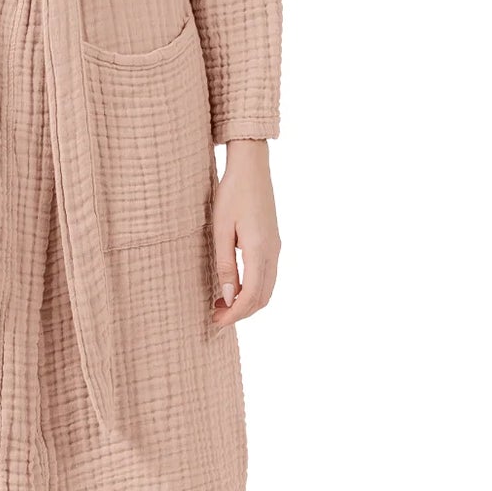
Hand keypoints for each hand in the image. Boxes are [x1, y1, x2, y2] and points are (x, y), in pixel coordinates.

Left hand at [211, 139, 278, 324]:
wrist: (251, 168)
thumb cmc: (231, 195)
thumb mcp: (220, 230)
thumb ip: (225, 265)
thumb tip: (227, 298)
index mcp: (260, 251)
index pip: (251, 295)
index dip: (234, 314)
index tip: (216, 322)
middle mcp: (273, 252)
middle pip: (262, 297)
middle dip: (241, 313)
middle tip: (216, 318)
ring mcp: (275, 248)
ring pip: (267, 289)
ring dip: (247, 302)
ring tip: (221, 305)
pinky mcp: (273, 243)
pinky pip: (267, 276)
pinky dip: (253, 290)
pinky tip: (234, 287)